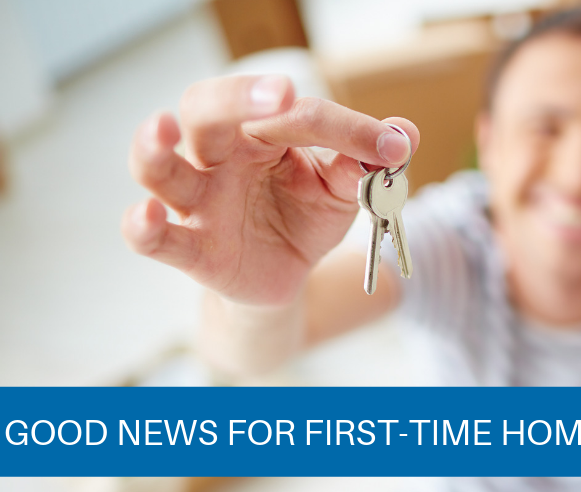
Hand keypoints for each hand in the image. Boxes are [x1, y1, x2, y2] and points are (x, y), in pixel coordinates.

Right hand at [121, 75, 419, 304]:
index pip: (294, 114)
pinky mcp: (192, 250)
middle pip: (206, 110)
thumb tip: (405, 135)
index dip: (345, 129)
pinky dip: (143, 226)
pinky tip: (146, 214)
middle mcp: (219, 157)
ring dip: (154, 147)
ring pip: (158, 166)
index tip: (390, 147)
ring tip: (163, 129)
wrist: (288, 276)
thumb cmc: (305, 215)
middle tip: (281, 95)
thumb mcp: (343, 190)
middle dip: (238, 97)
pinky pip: (155, 238)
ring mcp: (199, 202)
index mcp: (260, 131)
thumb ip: (365, 164)